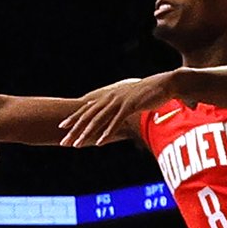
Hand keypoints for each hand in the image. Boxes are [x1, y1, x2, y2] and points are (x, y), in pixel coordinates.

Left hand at [59, 71, 176, 147]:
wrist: (164, 84)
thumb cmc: (146, 93)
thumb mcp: (128, 99)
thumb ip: (118, 105)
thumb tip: (112, 112)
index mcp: (108, 97)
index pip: (86, 109)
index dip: (74, 118)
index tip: (62, 126)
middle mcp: (110, 99)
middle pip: (88, 116)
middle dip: (75, 129)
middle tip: (64, 141)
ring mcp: (119, 102)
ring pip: (99, 120)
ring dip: (87, 133)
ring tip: (77, 143)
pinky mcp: (130, 106)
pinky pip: (116, 121)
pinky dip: (107, 132)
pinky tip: (100, 141)